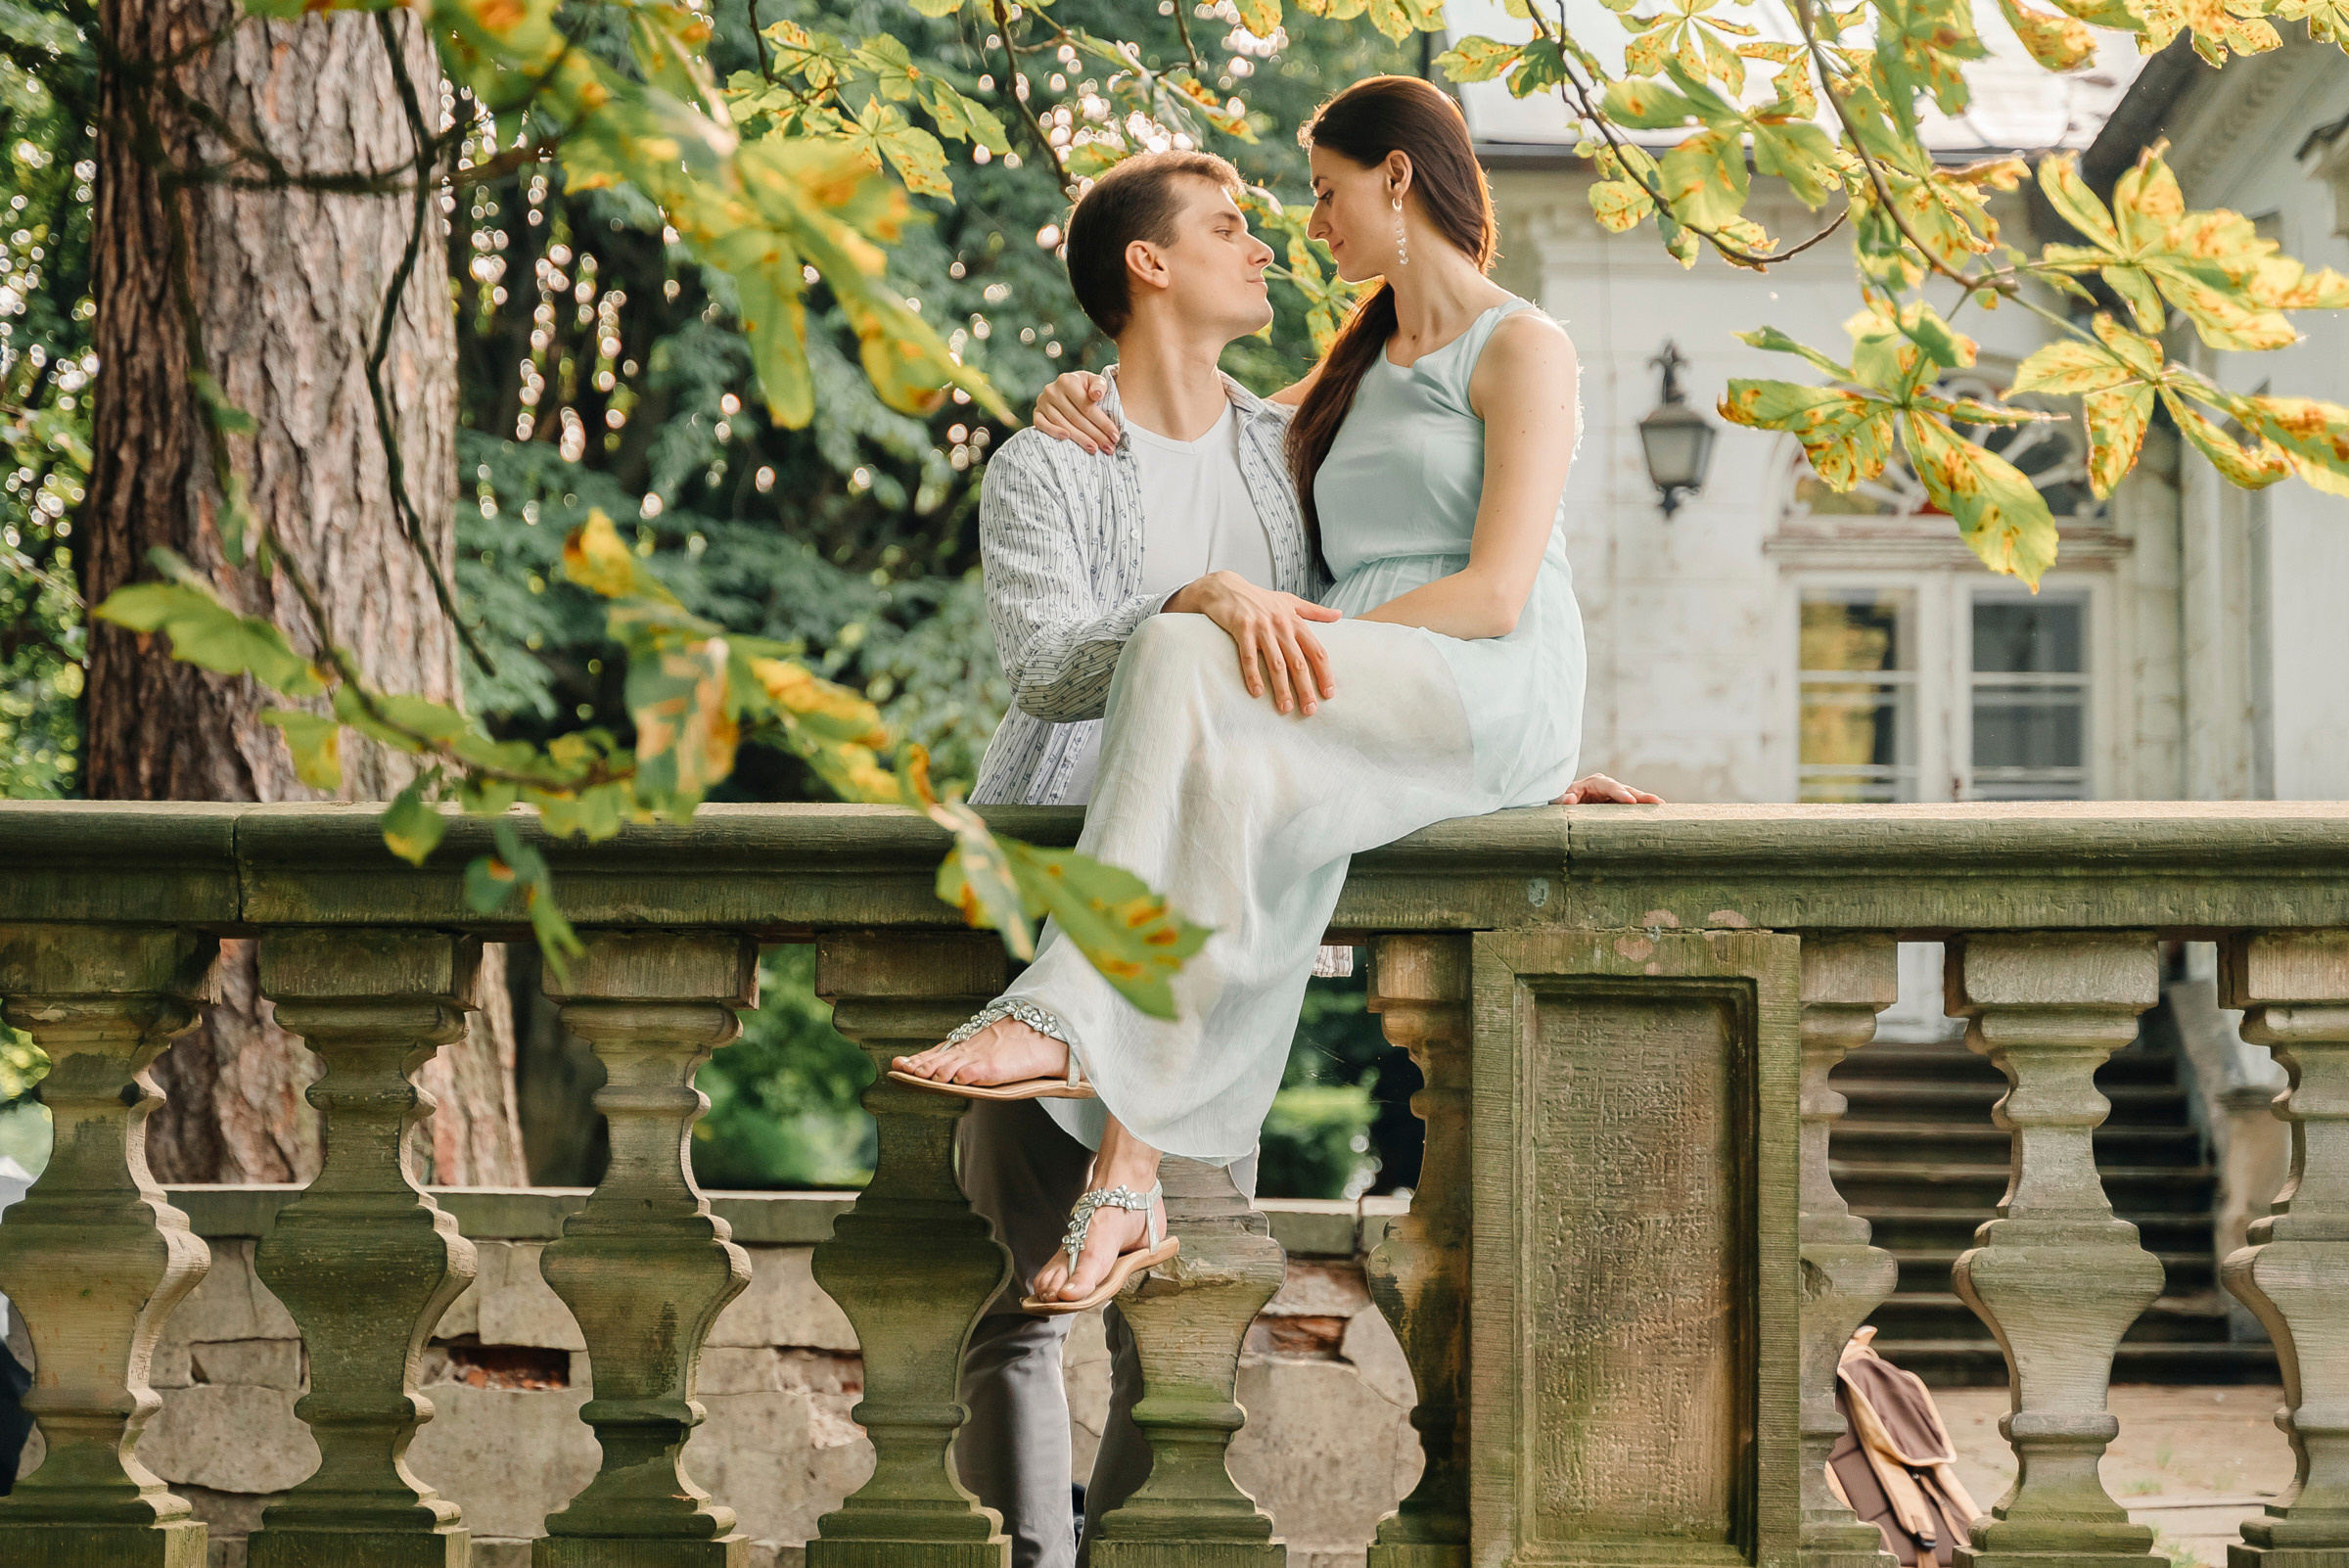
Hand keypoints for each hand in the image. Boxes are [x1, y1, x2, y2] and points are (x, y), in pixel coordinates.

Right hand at [1031, 371, 1121, 453]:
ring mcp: (1042, 402)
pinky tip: (1067, 439)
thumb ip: (1100, 386)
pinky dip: (1053, 432)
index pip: (1087, 407)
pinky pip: (1042, 426)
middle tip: (1109, 447)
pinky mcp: (1036, 413)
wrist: (1069, 387)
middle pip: (1076, 418)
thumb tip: (1096, 395)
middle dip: (1095, 434)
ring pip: (1063, 424)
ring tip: (1095, 449)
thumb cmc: (1086, 387)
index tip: (1115, 436)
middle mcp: (1052, 390)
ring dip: (1080, 439)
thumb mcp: (1095, 381)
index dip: (1102, 423)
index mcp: (1067, 380)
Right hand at [1164, 570, 1342, 715]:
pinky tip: (1257, 692)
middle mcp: (1282, 625)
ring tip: (1285, 708)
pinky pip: (1248, 656)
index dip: (1325, 673)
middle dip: (1305, 688)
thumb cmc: (1259, 598)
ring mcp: (1262, 628)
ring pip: (1275, 663)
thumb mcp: (1290, 601)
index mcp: (1295, 622)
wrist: (1226, 587)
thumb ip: (1315, 611)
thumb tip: (1339, 614)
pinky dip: (1253, 675)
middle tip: (1310, 710)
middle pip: (1298, 662)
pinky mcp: (1241, 628)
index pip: (1317, 651)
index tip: (1329, 694)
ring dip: (1282, 688)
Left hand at [1553, 773, 1663, 804]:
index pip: (1609, 786)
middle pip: (1625, 789)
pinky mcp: (1617, 804)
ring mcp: (1614, 794)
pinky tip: (1656, 813)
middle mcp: (1607, 786)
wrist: (1563, 803)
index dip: (1620, 793)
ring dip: (1646, 801)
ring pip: (1632, 797)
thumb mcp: (1556, 799)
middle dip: (1640, 796)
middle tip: (1656, 802)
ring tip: (1661, 806)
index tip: (1631, 801)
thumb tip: (1570, 799)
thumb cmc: (1560, 800)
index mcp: (1593, 782)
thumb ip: (1560, 799)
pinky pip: (1632, 805)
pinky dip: (1643, 808)